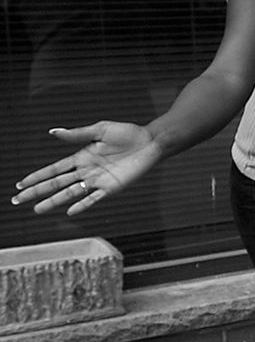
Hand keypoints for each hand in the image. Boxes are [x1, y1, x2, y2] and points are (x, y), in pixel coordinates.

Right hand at [10, 122, 161, 214]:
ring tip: (36, 209)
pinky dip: (82, 205)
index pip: (54, 169)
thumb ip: (78, 135)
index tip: (20, 185)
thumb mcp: (101, 129)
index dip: (37, 177)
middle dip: (37, 192)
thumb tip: (53, 132)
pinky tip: (69, 211)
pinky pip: (94, 199)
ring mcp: (98, 181)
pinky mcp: (112, 187)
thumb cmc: (128, 133)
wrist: (150, 142)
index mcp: (82, 156)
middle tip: (17, 201)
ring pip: (70, 193)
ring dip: (53, 201)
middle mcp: (87, 171)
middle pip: (57, 183)